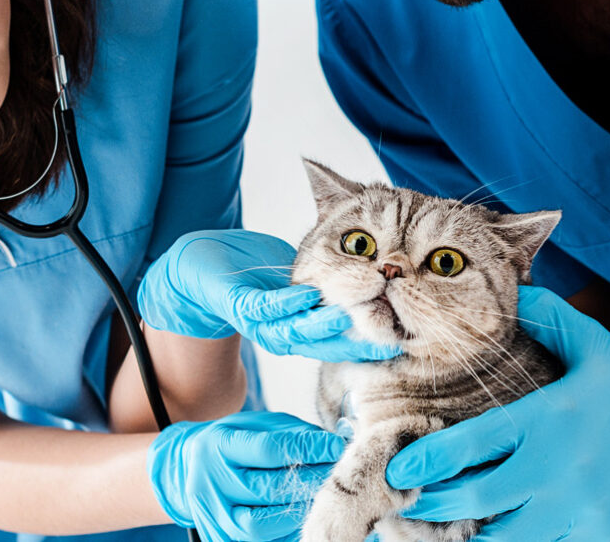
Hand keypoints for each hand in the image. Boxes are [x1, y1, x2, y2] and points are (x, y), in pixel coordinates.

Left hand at [138, 230, 399, 361]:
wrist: (203, 263)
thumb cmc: (260, 270)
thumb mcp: (310, 275)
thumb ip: (340, 280)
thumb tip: (384, 274)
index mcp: (305, 331)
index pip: (346, 343)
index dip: (374, 343)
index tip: (406, 340)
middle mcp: (286, 334)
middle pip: (327, 345)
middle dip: (357, 340)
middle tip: (388, 333)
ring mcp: (263, 322)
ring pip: (298, 330)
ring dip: (323, 324)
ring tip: (350, 316)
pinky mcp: (240, 303)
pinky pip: (266, 307)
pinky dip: (286, 302)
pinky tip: (307, 293)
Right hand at [148, 411, 343, 540]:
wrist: (191, 471)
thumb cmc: (232, 445)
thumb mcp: (254, 426)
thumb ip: (291, 434)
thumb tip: (334, 443)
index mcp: (217, 446)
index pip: (268, 449)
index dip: (306, 449)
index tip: (335, 446)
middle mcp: (210, 483)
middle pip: (268, 489)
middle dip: (310, 481)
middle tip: (338, 474)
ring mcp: (213, 516)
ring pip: (263, 524)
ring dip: (299, 512)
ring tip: (321, 497)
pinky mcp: (220, 539)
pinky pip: (264, 541)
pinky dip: (288, 530)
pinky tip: (304, 515)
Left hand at [387, 286, 609, 539]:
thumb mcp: (594, 345)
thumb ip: (549, 319)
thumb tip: (514, 293)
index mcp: (548, 418)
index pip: (474, 443)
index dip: (429, 460)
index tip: (398, 470)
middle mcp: (560, 465)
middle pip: (479, 497)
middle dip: (435, 504)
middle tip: (408, 503)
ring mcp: (582, 504)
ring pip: (509, 535)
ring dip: (471, 535)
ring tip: (442, 529)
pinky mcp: (603, 533)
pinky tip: (490, 540)